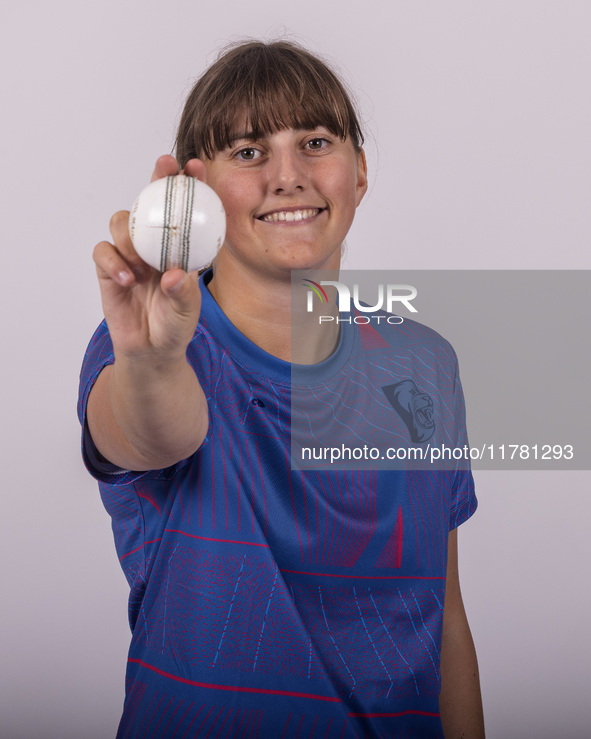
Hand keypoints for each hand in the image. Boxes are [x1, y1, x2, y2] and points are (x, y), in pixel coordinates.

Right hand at [93, 155, 207, 360]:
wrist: (151, 351)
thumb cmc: (174, 325)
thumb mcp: (187, 309)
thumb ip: (183, 292)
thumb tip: (174, 274)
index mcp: (180, 247)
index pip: (185, 210)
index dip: (188, 184)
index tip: (194, 167)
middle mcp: (154, 244)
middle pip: (151, 202)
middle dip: (157, 180)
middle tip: (164, 168)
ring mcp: (130, 254)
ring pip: (122, 222)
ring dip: (132, 237)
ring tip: (143, 266)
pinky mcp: (108, 269)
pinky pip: (103, 251)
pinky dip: (114, 262)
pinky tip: (129, 280)